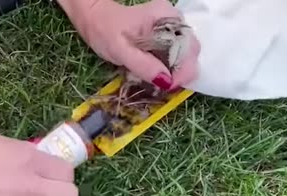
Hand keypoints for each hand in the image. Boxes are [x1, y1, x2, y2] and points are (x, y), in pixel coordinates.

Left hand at [58, 0, 200, 89]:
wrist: (95, 20)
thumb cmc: (105, 30)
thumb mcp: (121, 50)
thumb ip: (144, 65)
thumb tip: (166, 81)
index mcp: (167, 17)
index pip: (190, 47)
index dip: (184, 70)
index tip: (170, 86)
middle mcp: (175, 21)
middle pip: (191, 52)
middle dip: (181, 73)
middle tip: (163, 86)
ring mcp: (173, 29)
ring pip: (186, 56)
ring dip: (176, 73)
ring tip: (158, 81)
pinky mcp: (168, 37)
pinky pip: (177, 56)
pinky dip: (170, 69)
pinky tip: (157, 73)